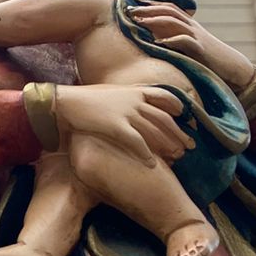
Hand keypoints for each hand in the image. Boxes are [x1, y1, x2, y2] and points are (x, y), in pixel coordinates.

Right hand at [54, 84, 192, 165]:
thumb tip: (136, 104)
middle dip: (179, 133)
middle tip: (189, 146)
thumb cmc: (86, 99)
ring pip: (155, 131)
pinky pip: (137, 143)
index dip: (177, 106)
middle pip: (164, 118)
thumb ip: (127, 97)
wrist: (66, 102)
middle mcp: (135, 101)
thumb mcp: (112, 92)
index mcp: (135, 90)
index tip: (184, 116)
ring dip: (168, 146)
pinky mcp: (116, 126)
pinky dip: (147, 154)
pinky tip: (153, 165)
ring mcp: (127, 113)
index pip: (164, 96)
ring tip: (177, 157)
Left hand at [130, 1, 255, 92]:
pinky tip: (159, 42)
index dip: (152, 3)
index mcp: (189, 24)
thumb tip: (156, 39)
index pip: (169, 7)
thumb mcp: (191, 45)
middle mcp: (192, 26)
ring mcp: (197, 36)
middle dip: (148, 9)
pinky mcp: (201, 49)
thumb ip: (177, 39)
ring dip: (155, 20)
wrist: (232, 65)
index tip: (133, 2)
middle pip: (168, 11)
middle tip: (130, 11)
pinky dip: (171, 40)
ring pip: (174, 21)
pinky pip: (185, 41)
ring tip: (139, 21)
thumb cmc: (209, 58)